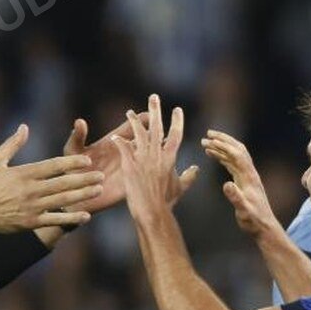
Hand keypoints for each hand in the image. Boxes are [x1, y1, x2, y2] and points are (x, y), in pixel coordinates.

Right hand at [0, 124, 103, 236]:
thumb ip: (12, 144)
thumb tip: (24, 126)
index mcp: (24, 173)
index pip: (53, 166)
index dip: (72, 162)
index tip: (87, 160)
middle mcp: (30, 190)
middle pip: (63, 182)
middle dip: (84, 178)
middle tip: (101, 175)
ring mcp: (32, 207)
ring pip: (63, 200)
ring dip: (83, 195)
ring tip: (98, 190)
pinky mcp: (32, 222)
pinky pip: (55, 220)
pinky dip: (71, 218)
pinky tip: (86, 215)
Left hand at [62, 113, 167, 213]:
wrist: (74, 197)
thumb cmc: (71, 171)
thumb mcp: (73, 151)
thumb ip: (77, 136)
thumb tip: (80, 121)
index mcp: (114, 141)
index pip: (134, 125)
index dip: (142, 118)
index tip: (149, 115)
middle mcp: (125, 152)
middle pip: (147, 138)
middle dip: (157, 132)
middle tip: (164, 130)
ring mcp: (130, 167)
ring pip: (150, 156)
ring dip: (159, 151)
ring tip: (165, 147)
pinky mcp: (130, 182)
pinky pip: (146, 175)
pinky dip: (155, 170)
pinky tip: (160, 167)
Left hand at [112, 95, 197, 219]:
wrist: (153, 212)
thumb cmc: (167, 202)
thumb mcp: (180, 187)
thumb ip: (189, 176)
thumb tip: (196, 168)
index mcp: (171, 157)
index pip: (175, 134)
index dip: (177, 121)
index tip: (177, 109)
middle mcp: (158, 154)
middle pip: (157, 127)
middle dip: (155, 110)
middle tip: (153, 97)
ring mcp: (143, 159)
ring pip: (139, 134)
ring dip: (133, 122)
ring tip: (129, 112)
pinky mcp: (130, 166)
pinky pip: (123, 148)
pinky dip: (119, 141)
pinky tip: (114, 137)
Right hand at [201, 130, 277, 239]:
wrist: (264, 227)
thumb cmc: (254, 221)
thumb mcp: (244, 211)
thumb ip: (235, 198)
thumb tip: (226, 184)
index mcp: (249, 177)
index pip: (237, 155)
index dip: (224, 146)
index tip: (210, 140)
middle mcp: (249, 173)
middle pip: (238, 149)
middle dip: (223, 140)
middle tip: (208, 134)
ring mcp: (247, 176)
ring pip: (234, 155)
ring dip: (221, 147)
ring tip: (206, 143)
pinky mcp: (243, 181)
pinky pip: (232, 164)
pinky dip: (222, 157)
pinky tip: (214, 155)